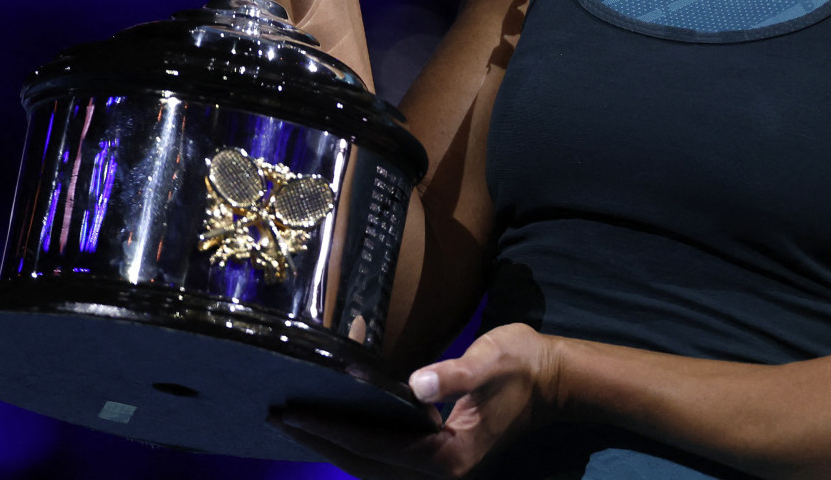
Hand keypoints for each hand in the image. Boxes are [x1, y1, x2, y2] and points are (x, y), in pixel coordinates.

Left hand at [269, 324, 561, 478]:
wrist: (552, 379)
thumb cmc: (522, 366)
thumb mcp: (490, 362)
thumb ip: (455, 375)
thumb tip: (416, 385)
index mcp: (448, 457)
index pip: (377, 447)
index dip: (333, 431)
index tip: (296, 414)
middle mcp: (438, 472)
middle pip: (366, 465)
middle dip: (321, 442)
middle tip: (278, 418)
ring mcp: (437, 467)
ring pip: (373, 465)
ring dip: (334, 445)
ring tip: (295, 422)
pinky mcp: (436, 455)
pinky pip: (386, 455)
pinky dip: (357, 442)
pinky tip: (335, 423)